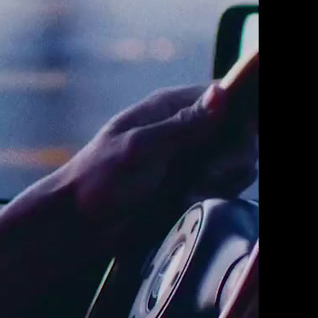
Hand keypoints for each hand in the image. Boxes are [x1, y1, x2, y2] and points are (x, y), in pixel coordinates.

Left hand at [49, 83, 257, 253]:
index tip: (238, 140)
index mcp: (167, 108)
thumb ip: (183, 125)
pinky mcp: (188, 187)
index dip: (240, 115)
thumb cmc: (98, 179)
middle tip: (206, 178)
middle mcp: (182, 129)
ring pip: (234, 164)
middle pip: (238, 134)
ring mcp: (187, 159)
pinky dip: (213, 197)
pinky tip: (189, 203)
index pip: (224, 95)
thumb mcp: (139, 149)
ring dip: (222, 182)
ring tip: (188, 194)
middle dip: (232, 159)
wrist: (77, 223)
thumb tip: (222, 93)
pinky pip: (221, 188)